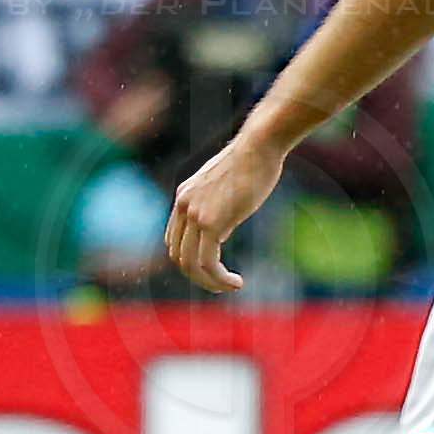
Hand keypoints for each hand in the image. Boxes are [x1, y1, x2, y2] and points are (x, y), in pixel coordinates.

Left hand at [165, 127, 285, 291]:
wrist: (259, 146)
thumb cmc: (254, 161)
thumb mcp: (228, 186)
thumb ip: (219, 207)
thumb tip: (221, 233)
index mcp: (184, 197)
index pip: (175, 239)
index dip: (191, 258)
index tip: (215, 266)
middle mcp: (183, 207)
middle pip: (178, 255)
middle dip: (198, 275)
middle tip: (222, 283)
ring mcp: (195, 215)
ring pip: (189, 263)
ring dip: (209, 282)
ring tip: (230, 286)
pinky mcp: (211, 222)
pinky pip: (207, 262)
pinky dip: (219, 278)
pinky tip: (236, 282)